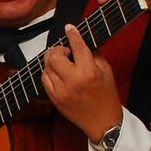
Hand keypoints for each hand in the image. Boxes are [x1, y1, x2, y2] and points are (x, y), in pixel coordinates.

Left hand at [42, 25, 122, 142]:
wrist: (103, 122)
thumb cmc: (107, 98)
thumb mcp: (106, 72)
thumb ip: (94, 54)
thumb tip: (83, 41)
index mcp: (88, 72)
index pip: (77, 46)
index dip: (72, 34)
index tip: (69, 28)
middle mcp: (73, 81)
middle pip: (54, 56)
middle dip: (58, 49)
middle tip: (65, 51)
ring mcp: (61, 91)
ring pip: (46, 67)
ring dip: (52, 61)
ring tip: (62, 62)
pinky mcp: (54, 99)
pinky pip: (44, 80)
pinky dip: (48, 73)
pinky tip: (57, 73)